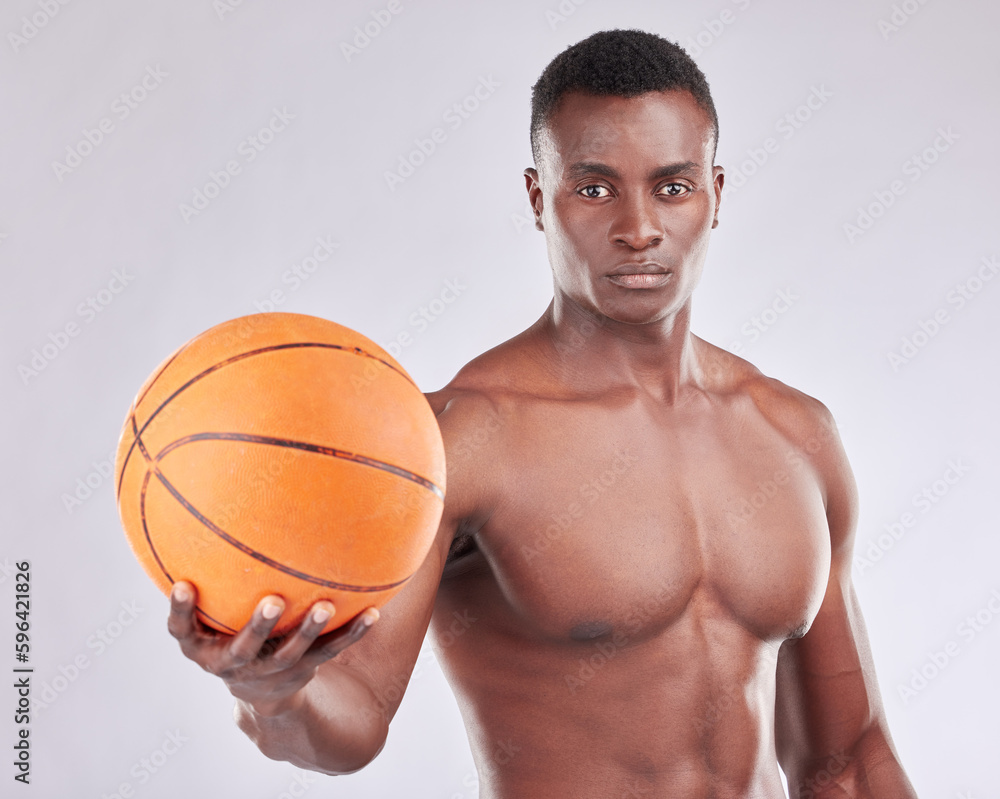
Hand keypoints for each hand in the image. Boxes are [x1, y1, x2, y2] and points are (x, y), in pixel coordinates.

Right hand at [167, 581, 378, 715]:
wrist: (258, 689)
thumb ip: (201, 585)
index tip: (183, 585)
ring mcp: (272, 668)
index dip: (180, 611)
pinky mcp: (305, 668)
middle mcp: (236, 662)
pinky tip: (372, 613)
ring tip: (325, 607)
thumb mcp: (205, 619)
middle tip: (273, 601)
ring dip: (309, 631)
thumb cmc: (227, 634)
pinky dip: (351, 633)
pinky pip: (331, 650)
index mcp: (204, 648)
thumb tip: (193, 523)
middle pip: (246, 647)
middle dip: (259, 627)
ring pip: (292, 653)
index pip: (182, 630)